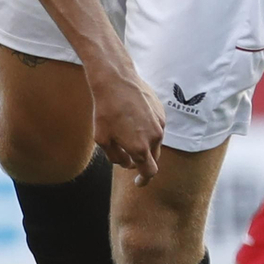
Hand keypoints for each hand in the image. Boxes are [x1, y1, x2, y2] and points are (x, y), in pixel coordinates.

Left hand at [87, 61, 165, 183]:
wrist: (116, 81)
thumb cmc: (105, 110)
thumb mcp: (103, 139)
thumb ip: (116, 157)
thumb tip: (127, 164)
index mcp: (140, 148)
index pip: (149, 172)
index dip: (144, 180)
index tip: (138, 182)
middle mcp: (155, 137)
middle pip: (153, 158)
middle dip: (142, 161)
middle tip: (129, 156)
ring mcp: (160, 123)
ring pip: (155, 142)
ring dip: (145, 143)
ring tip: (127, 131)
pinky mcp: (161, 111)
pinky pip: (156, 127)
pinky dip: (147, 129)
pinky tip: (133, 118)